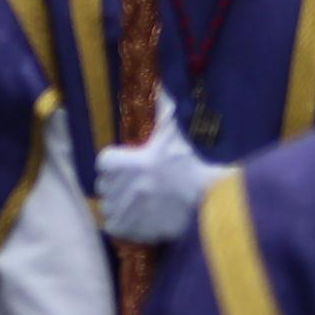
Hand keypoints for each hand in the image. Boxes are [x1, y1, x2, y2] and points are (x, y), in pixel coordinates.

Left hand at [95, 119, 220, 244]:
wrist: (209, 199)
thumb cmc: (190, 164)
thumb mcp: (174, 134)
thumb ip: (162, 109)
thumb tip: (160, 85)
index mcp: (121, 161)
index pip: (104, 162)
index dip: (118, 164)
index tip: (135, 167)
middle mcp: (117, 186)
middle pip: (105, 185)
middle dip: (119, 185)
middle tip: (142, 186)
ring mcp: (122, 209)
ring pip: (109, 206)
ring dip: (121, 204)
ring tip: (143, 203)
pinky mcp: (129, 230)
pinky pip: (114, 226)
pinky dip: (124, 224)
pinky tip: (142, 218)